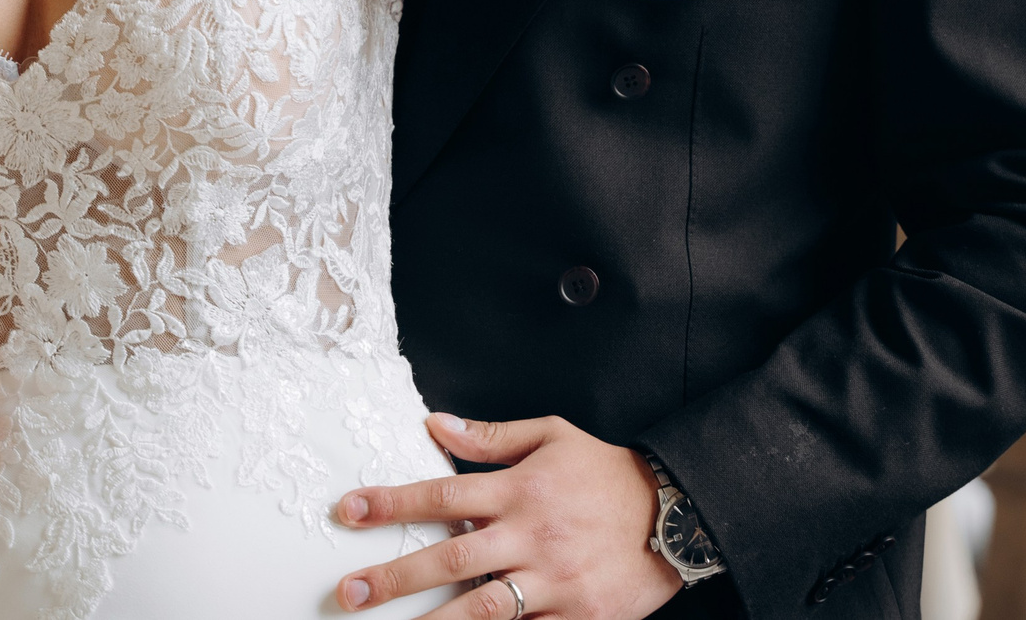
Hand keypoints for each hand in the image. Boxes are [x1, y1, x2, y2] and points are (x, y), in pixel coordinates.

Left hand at [335, 414, 684, 619]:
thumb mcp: (554, 438)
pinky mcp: (577, 616)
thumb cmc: (607, 475)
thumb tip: (435, 424)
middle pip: (452, 556)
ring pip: (483, 608)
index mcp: (521, 489)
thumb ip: (492, 436)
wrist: (677, 515)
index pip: (443, 492)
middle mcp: (532, 535)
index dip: (392, 503)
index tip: (349, 512)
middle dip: (395, 577)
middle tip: (350, 592)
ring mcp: (554, 581)